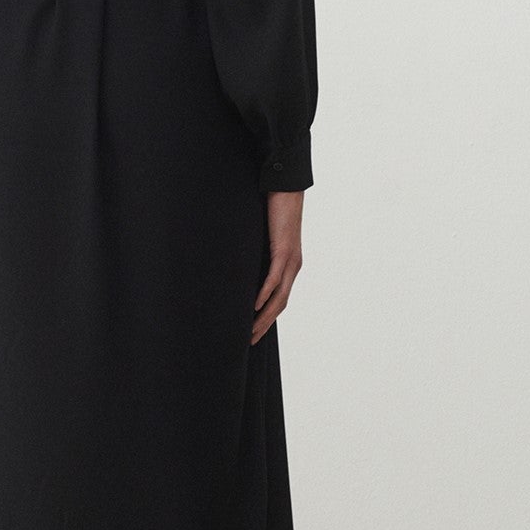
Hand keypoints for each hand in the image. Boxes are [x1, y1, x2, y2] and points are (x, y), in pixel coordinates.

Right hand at [251, 189, 303, 344]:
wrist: (286, 189)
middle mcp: (292, 267)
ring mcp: (290, 260)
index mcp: (288, 266)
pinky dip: (265, 294)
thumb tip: (237, 262)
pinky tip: (255, 306)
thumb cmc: (273, 210)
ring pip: (279, 296)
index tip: (254, 332)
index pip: (279, 299)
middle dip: (265, 324)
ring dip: (265, 316)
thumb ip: (254, 252)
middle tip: (250, 340)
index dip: (268, 317)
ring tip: (251, 330)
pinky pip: (274, 278)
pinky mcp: (284, 250)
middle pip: (280, 304)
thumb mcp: (261, 237)